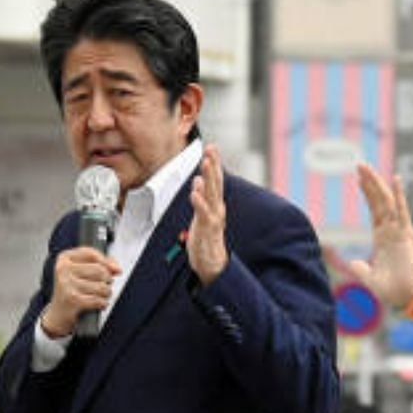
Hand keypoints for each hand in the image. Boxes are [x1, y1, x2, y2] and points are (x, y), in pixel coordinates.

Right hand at [43, 247, 121, 334]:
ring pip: (102, 286)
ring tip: (98, 296)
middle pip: (100, 270)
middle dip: (107, 281)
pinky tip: (97, 304)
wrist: (58, 313)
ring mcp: (66, 284)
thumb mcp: (83, 272)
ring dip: (106, 294)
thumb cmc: (73, 290)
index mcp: (65, 258)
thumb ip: (102, 264)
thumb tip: (116, 268)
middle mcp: (63, 269)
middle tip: (101, 286)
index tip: (114, 270)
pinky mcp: (72, 299)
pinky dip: (102, 304)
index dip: (107, 262)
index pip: (91, 253)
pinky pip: (99, 300)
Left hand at [187, 146, 229, 283]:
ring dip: (209, 178)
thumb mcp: (203, 215)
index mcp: (215, 205)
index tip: (211, 147)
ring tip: (206, 163)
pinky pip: (203, 213)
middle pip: (215, 183)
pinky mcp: (207, 229)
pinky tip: (195, 191)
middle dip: (213, 165)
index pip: (215, 180)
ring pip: (212, 195)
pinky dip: (199, 201)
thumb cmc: (206, 240)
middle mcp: (217, 209)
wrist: (212, 265)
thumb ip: (202, 197)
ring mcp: (213, 219)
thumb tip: (199, 180)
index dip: (214, 163)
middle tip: (211, 149)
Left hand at [349, 165, 412, 308]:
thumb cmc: (393, 291)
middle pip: (379, 201)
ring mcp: (399, 231)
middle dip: (370, 182)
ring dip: (377, 183)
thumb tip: (354, 263)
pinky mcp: (406, 235)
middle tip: (360, 163)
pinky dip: (399, 195)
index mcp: (383, 239)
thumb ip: (362, 270)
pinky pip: (402, 212)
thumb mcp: (371, 280)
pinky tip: (395, 179)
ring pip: (387, 202)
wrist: (408, 298)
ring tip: (366, 167)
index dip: (367, 194)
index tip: (359, 178)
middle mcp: (391, 231)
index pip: (375, 210)